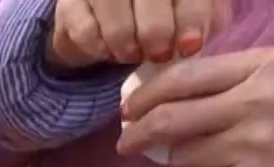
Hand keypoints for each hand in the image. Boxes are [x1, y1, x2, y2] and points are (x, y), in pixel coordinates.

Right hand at [46, 0, 229, 68]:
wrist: (102, 15)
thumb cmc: (159, 10)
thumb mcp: (190, 8)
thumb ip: (205, 16)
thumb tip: (200, 36)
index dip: (191, 16)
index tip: (190, 47)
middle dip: (155, 31)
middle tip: (159, 54)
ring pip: (111, 6)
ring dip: (125, 42)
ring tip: (132, 55)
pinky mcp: (69, 0)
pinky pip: (85, 28)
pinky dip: (99, 46)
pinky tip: (108, 50)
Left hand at [118, 49, 273, 166]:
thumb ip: (229, 74)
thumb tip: (164, 91)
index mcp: (262, 68)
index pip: (184, 79)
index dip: (146, 95)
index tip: (128, 108)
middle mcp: (256, 105)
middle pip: (171, 120)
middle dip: (138, 133)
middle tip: (125, 142)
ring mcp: (255, 147)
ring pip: (184, 155)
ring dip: (181, 156)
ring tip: (206, 150)